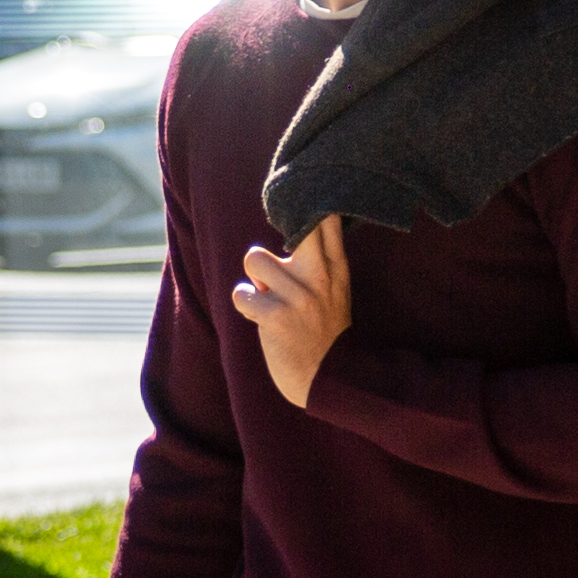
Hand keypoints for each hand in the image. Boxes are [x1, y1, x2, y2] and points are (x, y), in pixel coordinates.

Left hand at [233, 220, 349, 408]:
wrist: (328, 382)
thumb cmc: (324, 332)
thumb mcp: (336, 292)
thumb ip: (320, 261)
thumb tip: (291, 224)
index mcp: (336, 270)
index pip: (326, 220)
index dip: (307, 202)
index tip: (296, 195)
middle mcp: (319, 278)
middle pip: (297, 225)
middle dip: (281, 226)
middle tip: (279, 236)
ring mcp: (298, 297)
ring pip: (254, 259)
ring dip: (254, 279)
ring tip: (267, 295)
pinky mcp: (275, 317)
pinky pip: (241, 294)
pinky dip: (244, 305)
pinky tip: (258, 316)